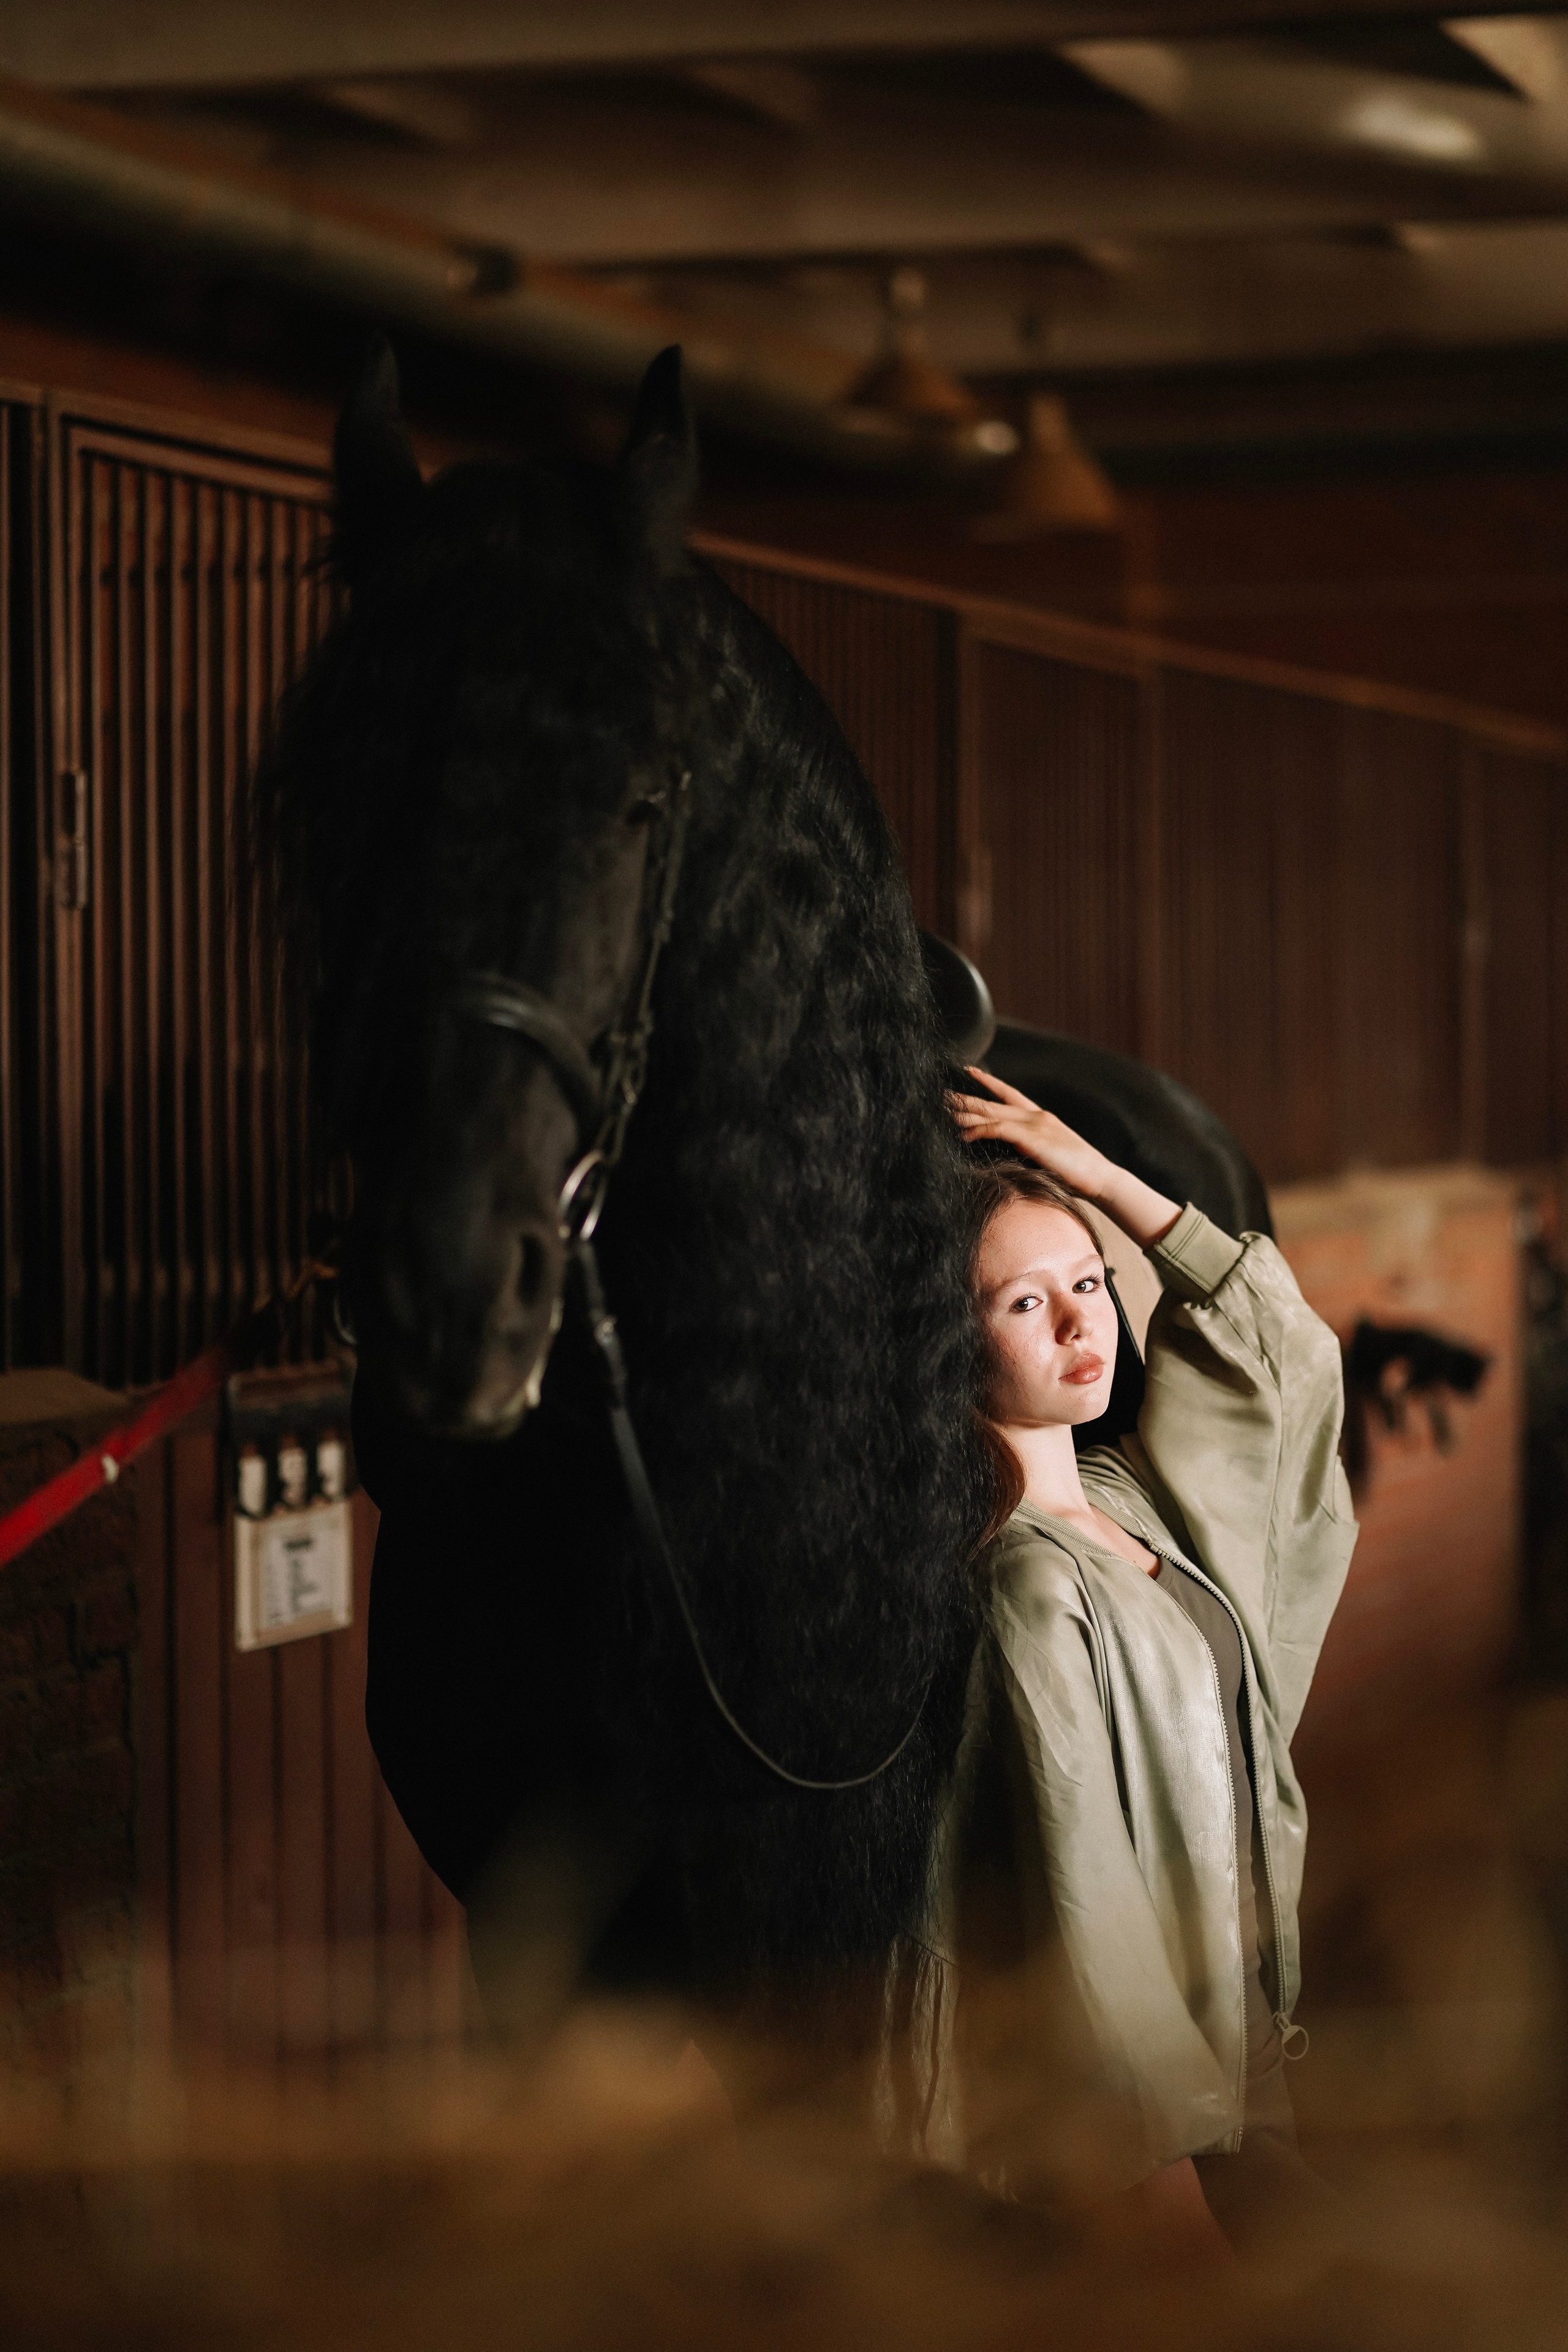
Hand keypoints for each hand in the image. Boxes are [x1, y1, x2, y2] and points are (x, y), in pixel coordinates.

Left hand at [948, 1068, 1183, 1249]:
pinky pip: (998, 1129)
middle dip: (967, 1097)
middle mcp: (1036, 1116)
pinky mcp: (1032, 1137)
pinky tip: (963, 1133)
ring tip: (944, 1110)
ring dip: (966, 1112)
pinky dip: (979, 1129)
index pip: (1010, 1093)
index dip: (989, 1082)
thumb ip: (1029, 1150)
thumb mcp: (1049, 1156)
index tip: (971, 1071)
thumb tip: (1009, 1156)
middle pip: (994, 1102)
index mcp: (1040, 1118)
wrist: (1099, 1178)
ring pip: (992, 1113)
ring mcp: (1035, 1124)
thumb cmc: (1076, 1175)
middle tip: (943, 1093)